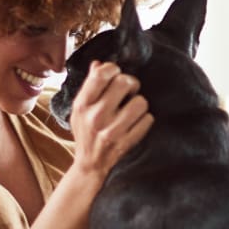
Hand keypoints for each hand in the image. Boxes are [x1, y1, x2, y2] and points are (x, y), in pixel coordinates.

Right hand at [69, 60, 152, 178]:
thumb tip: (98, 64)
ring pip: (140, 102)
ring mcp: (112, 131)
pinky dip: (145, 119)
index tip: (115, 74)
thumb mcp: (80, 108)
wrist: (89, 164)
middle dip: (130, 83)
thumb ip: (89, 86)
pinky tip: (136, 123)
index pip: (101, 75)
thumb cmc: (86, 131)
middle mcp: (96, 117)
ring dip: (139, 103)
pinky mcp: (126, 143)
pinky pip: (148, 120)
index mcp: (82, 105)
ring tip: (132, 109)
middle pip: (124, 82)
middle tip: (129, 90)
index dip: (113, 69)